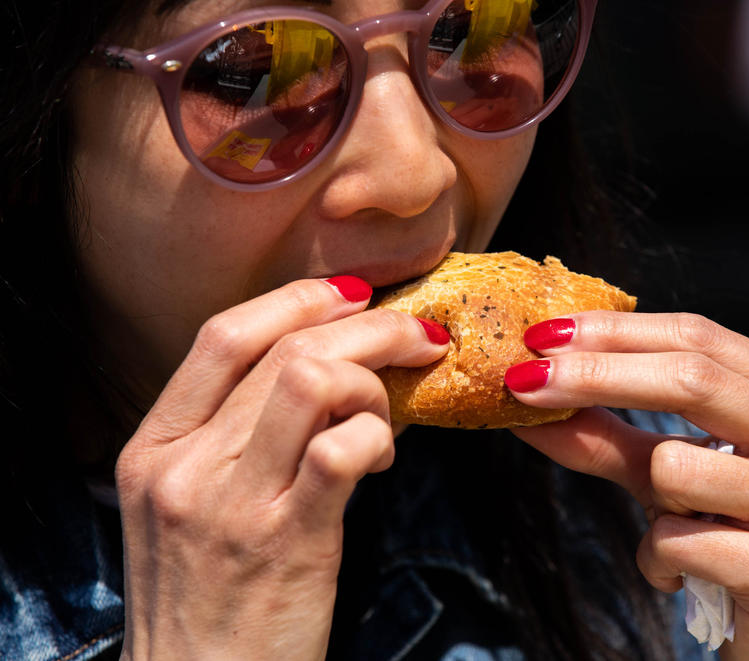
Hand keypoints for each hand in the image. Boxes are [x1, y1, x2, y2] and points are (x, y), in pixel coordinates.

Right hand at [114, 277, 448, 660]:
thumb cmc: (209, 594)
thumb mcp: (190, 505)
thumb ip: (233, 436)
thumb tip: (320, 369)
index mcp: (156, 446)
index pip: (224, 335)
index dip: (297, 300)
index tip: (350, 296)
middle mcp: (186, 466)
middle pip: (286, 350)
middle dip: (370, 329)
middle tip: (417, 337)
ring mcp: (233, 503)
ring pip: (315, 382)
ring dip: (375, 382)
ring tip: (386, 415)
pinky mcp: (287, 541)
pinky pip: (345, 447)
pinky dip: (378, 435)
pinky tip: (381, 458)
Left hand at [508, 312, 748, 660]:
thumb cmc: (735, 531)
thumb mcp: (674, 472)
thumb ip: (609, 433)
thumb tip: (528, 397)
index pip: (699, 338)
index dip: (615, 332)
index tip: (544, 335)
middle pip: (693, 379)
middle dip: (596, 375)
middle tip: (524, 382)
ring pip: (675, 468)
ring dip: (650, 502)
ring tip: (680, 528)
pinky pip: (675, 540)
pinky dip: (656, 559)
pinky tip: (684, 574)